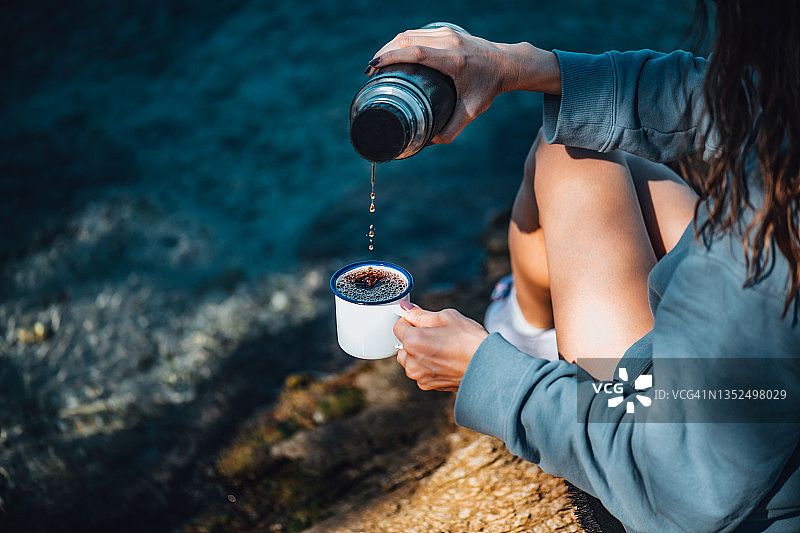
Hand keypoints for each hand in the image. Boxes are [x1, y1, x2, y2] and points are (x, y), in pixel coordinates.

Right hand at [368, 26, 560, 143]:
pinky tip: (395, 53)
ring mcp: (448, 33)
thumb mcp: (471, 111)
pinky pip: (418, 33)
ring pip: (410, 34)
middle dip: (384, 52)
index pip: (415, 52)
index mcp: (453, 60)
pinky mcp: (447, 31)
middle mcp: (449, 42)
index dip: (391, 57)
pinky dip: (403, 42)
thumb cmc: (490, 88)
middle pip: (407, 39)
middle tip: (370, 70)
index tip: (372, 66)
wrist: (509, 64)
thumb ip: (451, 129)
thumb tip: (427, 142)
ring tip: (378, 62)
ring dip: (391, 45)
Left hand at [393, 301, 488, 391]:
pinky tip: (445, 360)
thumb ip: (421, 314)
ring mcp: (419, 375)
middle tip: (436, 334)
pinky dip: (427, 365)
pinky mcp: (427, 385)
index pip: (398, 326)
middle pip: (403, 345)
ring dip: (419, 353)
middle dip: (414, 338)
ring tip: (442, 348)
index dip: (410, 320)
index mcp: (413, 341)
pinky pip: (420, 371)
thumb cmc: (470, 341)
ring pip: (410, 360)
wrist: (488, 367)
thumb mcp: (447, 318)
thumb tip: (406, 309)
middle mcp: (412, 361)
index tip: (422, 320)